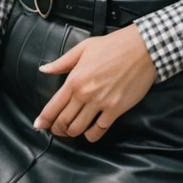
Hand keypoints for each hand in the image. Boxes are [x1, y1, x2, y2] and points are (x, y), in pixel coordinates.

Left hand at [33, 23, 156, 141]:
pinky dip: (91, 136)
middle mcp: (85, 94)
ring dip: (71, 133)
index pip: (53, 106)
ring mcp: (101, 103)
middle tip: (55, 129)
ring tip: (70, 131)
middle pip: (63, 121)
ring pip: (78, 129)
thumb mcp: (84, 48)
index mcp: (75, 79)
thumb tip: (44, 69)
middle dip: (56, 128)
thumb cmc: (114, 46)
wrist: (142, 49)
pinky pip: (99, 131)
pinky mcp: (116, 110)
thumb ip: (62, 62)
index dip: (44, 119)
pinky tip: (88, 132)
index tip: (39, 125)